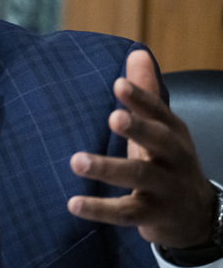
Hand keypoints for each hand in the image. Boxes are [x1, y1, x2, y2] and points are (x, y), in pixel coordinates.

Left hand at [67, 50, 215, 247]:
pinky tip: (73, 204)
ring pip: (138, 176)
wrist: (196, 216)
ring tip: (76, 161)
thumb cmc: (166, 162)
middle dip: (137, 129)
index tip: (119, 83)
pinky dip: (99, 209)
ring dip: (107, 169)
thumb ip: (146, 93)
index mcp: (173, 132)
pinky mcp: (153, 215)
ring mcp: (166, 188)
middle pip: (158, 141)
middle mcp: (174, 158)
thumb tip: (137, 52)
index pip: (159, 111)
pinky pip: (126, 213)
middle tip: (112, 118)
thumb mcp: (160, 128)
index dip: (141, 98)